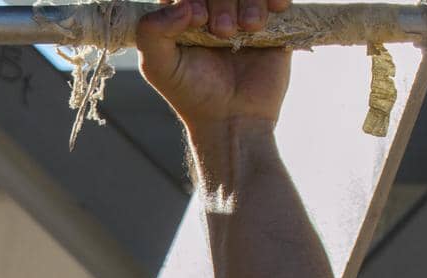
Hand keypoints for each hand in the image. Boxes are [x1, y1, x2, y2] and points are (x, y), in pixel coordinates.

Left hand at [136, 0, 291, 133]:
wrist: (233, 118)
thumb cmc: (192, 93)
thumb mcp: (158, 67)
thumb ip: (151, 33)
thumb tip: (182, 5)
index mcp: (183, 13)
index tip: (197, 19)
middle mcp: (213, 8)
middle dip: (222, 1)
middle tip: (223, 32)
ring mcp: (243, 12)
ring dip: (250, 0)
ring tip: (248, 28)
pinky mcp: (272, 21)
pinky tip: (275, 9)